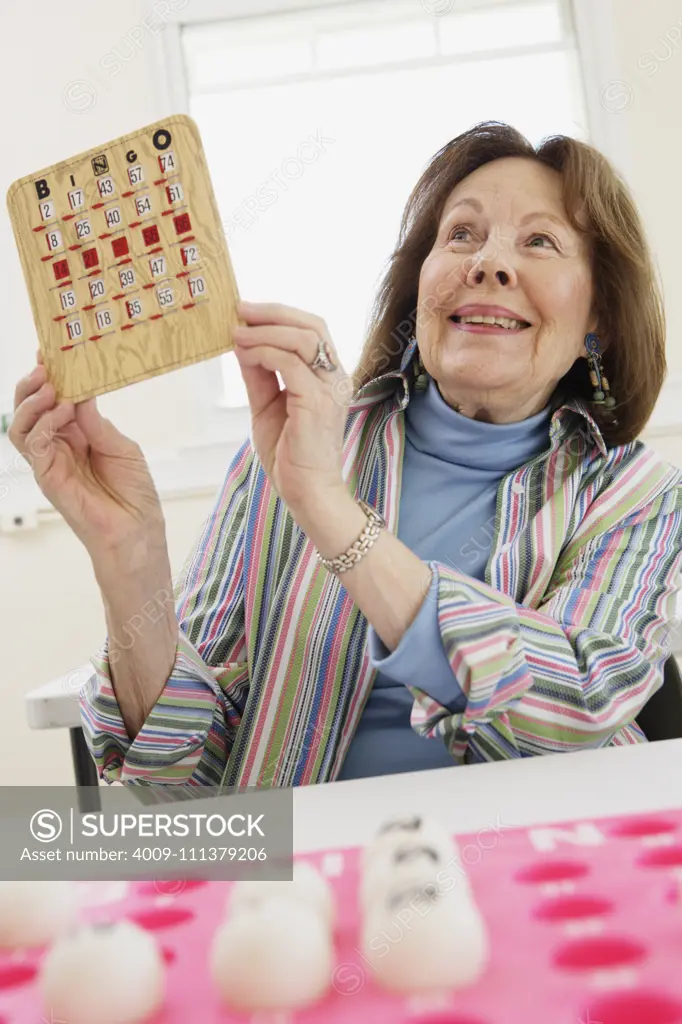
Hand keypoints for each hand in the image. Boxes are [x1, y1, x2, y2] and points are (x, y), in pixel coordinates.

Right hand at [9, 356, 166, 565]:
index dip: (48, 376)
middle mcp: (58, 445)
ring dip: (32, 402)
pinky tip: (61, 412)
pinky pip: (33, 445)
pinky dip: (43, 423)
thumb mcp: (121, 446)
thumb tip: (79, 391)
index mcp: (76, 434)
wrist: (137, 527)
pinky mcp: (47, 477)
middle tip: (44, 365)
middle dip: (32, 384)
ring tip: (51, 388)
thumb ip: (96, 421)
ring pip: (20, 425)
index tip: (49, 350)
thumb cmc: (133, 490)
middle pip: (28, 409)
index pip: (53, 400)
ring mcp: (50, 461)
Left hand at [233, 301, 350, 514]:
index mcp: (328, 377)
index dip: (279, 315)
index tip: (246, 312)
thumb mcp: (267, 406)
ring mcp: (329, 390)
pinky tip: (245, 355)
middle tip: (240, 311)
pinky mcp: (317, 403)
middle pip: (312, 325)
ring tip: (237, 334)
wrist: (306, 493)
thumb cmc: (290, 456)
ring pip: (303, 339)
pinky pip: (291, 364)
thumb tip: (242, 344)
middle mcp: (335, 378)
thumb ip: (259, 375)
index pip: (312, 330)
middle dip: (273, 313)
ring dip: (265, 331)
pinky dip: (265, 353)